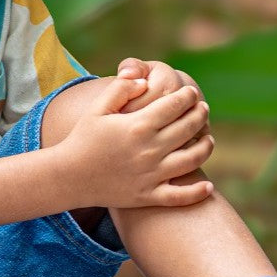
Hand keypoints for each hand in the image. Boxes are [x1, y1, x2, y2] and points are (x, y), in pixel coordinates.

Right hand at [60, 75, 214, 209]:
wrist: (68, 177)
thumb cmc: (83, 138)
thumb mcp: (97, 108)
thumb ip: (120, 89)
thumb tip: (144, 80)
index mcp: (138, 125)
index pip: (173, 105)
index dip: (187, 96)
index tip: (191, 92)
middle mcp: (149, 150)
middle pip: (186, 129)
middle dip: (199, 115)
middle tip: (203, 109)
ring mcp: (150, 175)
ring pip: (191, 160)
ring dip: (205, 147)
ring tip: (208, 139)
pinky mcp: (148, 196)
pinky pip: (179, 196)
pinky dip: (197, 192)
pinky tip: (208, 185)